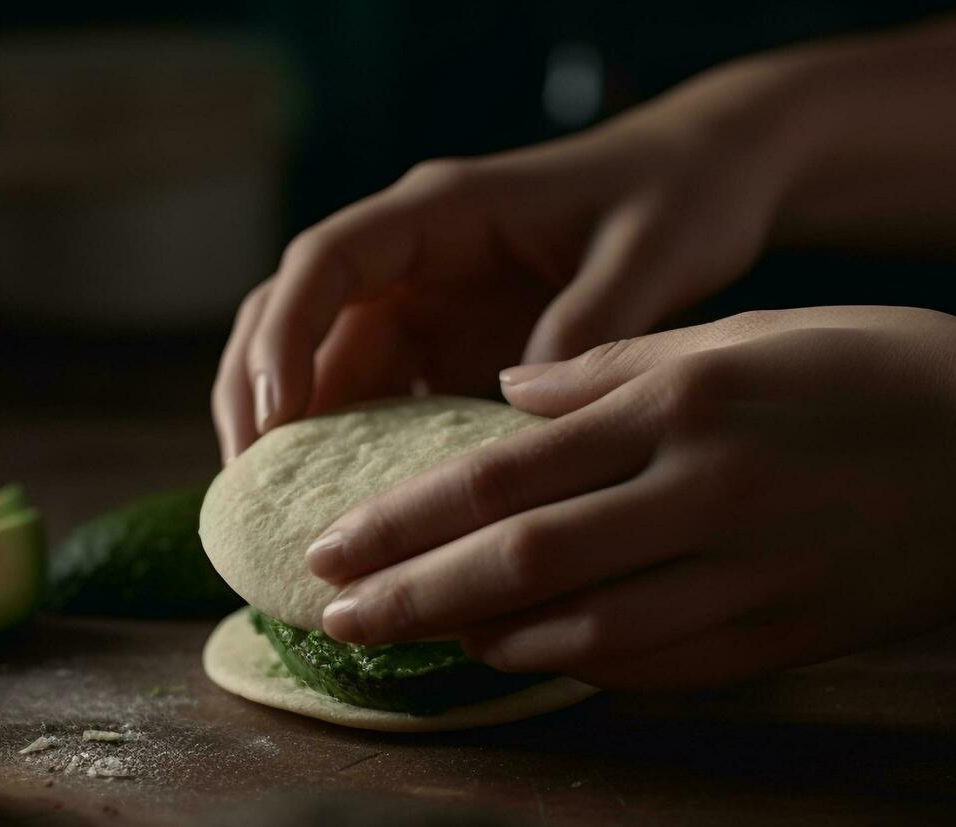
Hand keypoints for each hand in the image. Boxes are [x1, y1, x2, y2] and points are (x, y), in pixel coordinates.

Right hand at [212, 64, 806, 460]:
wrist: (706, 182)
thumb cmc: (677, 198)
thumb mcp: (647, 255)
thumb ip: (588, 323)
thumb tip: (520, 414)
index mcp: (444, 209)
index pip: (327, 260)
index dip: (286, 336)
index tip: (274, 418)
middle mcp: (415, 254)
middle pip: (292, 314)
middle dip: (256, 394)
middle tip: (249, 487)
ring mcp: (425, 302)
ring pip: (321, 364)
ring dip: (291, 432)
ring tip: (278, 514)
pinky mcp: (447, 347)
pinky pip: (377, 399)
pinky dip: (351, 452)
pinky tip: (355, 516)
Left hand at [303, 306, 955, 689]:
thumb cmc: (882, 369)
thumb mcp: (748, 333)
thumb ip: (618, 365)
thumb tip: (510, 396)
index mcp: (680, 406)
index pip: (502, 474)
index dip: (404, 518)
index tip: (332, 544)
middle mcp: (699, 494)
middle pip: (519, 561)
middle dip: (413, 595)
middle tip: (336, 618)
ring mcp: (743, 575)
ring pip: (580, 629)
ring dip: (485, 641)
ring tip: (417, 643)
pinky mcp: (782, 634)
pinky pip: (656, 665)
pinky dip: (580, 667)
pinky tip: (528, 661)